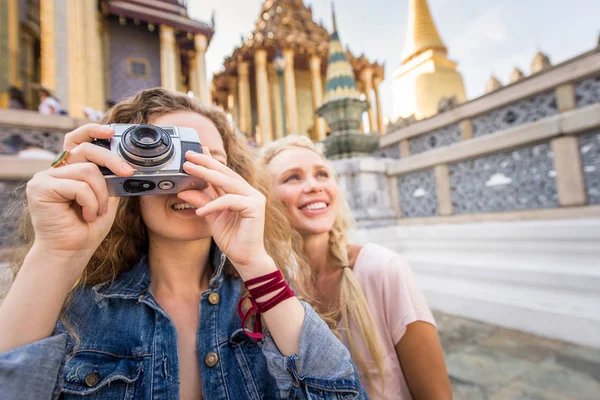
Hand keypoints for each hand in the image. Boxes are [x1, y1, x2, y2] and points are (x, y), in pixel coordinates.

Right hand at [26, 124, 134, 261]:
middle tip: (128, 172)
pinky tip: (86, 216)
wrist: (71, 252)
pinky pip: (78, 186)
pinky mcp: (40, 188)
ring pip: (88, 171)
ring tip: (96, 211)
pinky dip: (90, 203)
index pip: (77, 140)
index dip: (92, 131)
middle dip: (112, 160)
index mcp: (69, 169)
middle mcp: (55, 170)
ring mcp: (45, 177)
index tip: (110, 131)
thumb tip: (127, 163)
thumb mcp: (106, 198)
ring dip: (101, 194)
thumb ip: (110, 179)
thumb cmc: (87, 228)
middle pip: (86, 150)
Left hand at [177, 149, 274, 276]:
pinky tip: (199, 211)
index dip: (209, 162)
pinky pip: (229, 201)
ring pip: (227, 182)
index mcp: (241, 192)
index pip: (223, 174)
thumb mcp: (211, 216)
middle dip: (205, 162)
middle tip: (188, 155)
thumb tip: (183, 191)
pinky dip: (213, 205)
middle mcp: (250, 192)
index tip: (194, 152)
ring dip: (206, 174)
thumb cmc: (232, 238)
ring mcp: (254, 198)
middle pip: (225, 173)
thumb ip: (201, 201)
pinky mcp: (255, 207)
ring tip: (188, 170)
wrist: (245, 258)